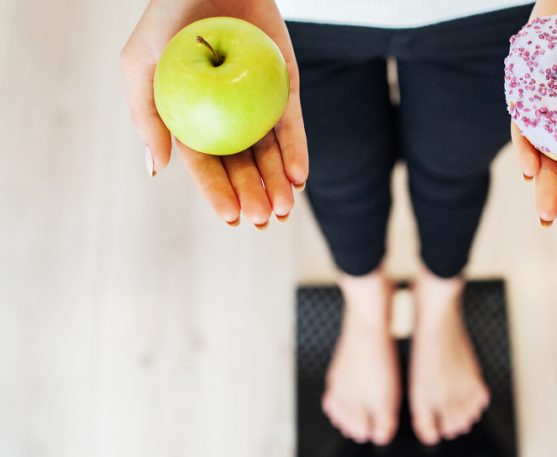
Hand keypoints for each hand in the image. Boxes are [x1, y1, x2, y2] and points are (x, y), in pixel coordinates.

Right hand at [120, 0, 307, 227]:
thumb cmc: (168, 17)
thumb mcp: (140, 63)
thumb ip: (145, 115)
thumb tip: (157, 170)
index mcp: (192, 119)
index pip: (206, 165)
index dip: (219, 192)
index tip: (232, 217)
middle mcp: (227, 117)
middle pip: (242, 165)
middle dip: (253, 195)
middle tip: (263, 219)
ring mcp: (258, 104)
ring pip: (270, 152)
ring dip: (277, 182)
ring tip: (283, 208)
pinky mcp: (285, 88)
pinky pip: (291, 124)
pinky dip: (297, 151)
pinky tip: (299, 177)